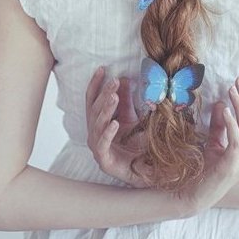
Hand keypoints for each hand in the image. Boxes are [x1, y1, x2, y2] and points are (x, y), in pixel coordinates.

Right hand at [85, 66, 152, 187]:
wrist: (145, 168)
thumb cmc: (135, 142)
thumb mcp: (132, 116)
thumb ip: (126, 100)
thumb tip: (125, 78)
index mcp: (99, 121)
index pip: (93, 99)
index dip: (96, 84)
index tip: (102, 69)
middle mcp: (94, 133)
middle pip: (95, 109)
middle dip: (105, 94)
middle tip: (115, 81)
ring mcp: (97, 147)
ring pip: (97, 124)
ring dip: (106, 109)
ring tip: (114, 96)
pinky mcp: (104, 160)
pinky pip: (103, 144)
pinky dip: (108, 133)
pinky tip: (116, 123)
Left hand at [180, 76, 238, 213]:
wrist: (196, 193)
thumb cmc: (207, 168)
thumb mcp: (214, 141)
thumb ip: (219, 125)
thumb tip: (220, 102)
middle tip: (238, 81)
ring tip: (231, 91)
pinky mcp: (232, 166)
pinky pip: (236, 140)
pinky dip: (231, 123)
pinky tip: (225, 109)